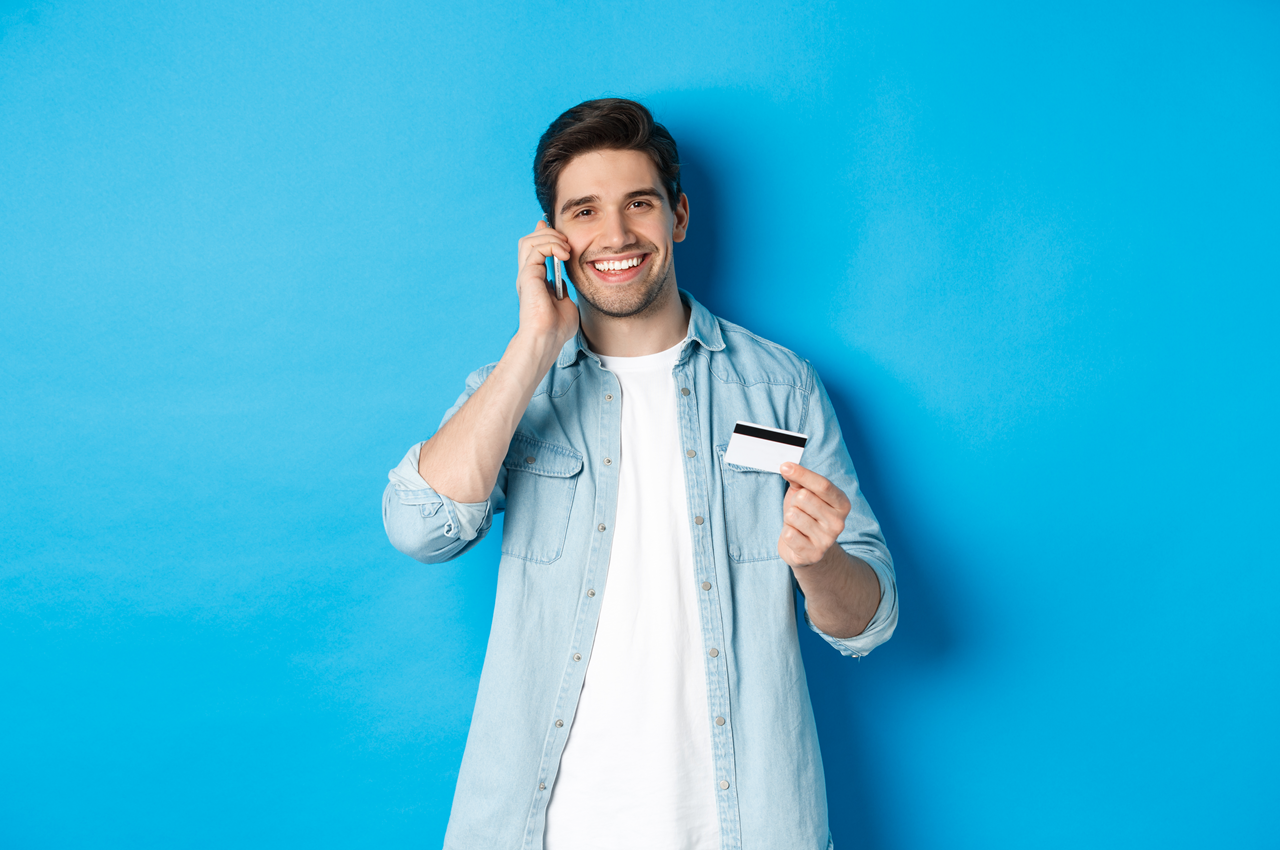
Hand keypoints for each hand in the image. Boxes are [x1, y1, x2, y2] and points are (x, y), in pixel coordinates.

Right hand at [515, 220, 578, 353]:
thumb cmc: (556, 329)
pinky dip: (551, 245)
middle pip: (529, 241)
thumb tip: (562, 279)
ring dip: (550, 237)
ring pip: (529, 241)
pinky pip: (536, 249)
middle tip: (566, 241)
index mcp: (536, 281)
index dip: (545, 237)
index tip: (560, 234)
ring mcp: (527, 274)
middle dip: (548, 233)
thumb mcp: (565, 304)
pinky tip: (564, 255)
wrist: (548, 338)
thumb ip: (563, 290)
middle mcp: (529, 275)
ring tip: (566, 248)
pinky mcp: (528, 275)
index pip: (535, 250)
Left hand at [777, 463, 851, 568]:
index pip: (823, 485)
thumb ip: (798, 480)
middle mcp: (839, 523)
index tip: (784, 466)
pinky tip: (796, 537)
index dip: (802, 474)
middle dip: (794, 502)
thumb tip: (787, 468)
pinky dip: (786, 533)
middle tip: (799, 511)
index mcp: (842, 504)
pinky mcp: (813, 554)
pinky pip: (789, 534)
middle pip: (804, 498)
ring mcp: (827, 540)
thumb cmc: (806, 516)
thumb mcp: (804, 494)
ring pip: (793, 515)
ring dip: (789, 519)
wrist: (808, 550)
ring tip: (797, 525)